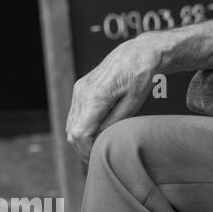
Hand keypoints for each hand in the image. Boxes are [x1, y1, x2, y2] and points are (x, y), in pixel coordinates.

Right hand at [65, 37, 163, 161]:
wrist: (138, 53)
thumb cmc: (141, 77)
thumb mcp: (134, 103)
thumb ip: (114, 123)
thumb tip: (100, 141)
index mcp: (95, 97)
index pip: (80, 134)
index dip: (87, 150)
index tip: (99, 157)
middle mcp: (82, 93)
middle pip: (72, 132)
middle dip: (83, 148)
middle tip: (99, 158)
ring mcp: (79, 90)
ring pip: (71, 124)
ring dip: (81, 139)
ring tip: (98, 149)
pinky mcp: (80, 89)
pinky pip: (75, 115)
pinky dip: (81, 128)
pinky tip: (95, 134)